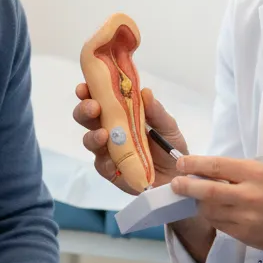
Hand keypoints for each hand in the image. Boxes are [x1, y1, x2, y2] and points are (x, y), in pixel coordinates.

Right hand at [73, 83, 187, 193]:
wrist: (177, 175)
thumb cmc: (169, 146)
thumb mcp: (167, 126)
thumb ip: (156, 111)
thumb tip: (145, 92)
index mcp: (120, 114)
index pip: (99, 99)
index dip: (89, 91)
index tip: (85, 87)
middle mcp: (109, 130)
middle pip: (88, 118)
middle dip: (85, 110)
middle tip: (94, 107)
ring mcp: (108, 151)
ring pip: (90, 141)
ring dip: (93, 136)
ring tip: (103, 134)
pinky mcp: (111, 171)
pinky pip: (102, 166)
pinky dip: (105, 162)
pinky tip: (112, 161)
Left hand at [171, 156, 262, 260]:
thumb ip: (236, 171)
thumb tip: (205, 170)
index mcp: (254, 174)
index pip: (216, 166)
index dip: (194, 165)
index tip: (181, 164)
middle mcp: (249, 195)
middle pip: (208, 192)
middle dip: (187, 187)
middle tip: (176, 184)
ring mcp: (246, 218)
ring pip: (209, 210)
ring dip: (199, 203)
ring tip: (197, 197)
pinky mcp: (244, 235)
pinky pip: (218, 224)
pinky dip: (212, 216)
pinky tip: (215, 211)